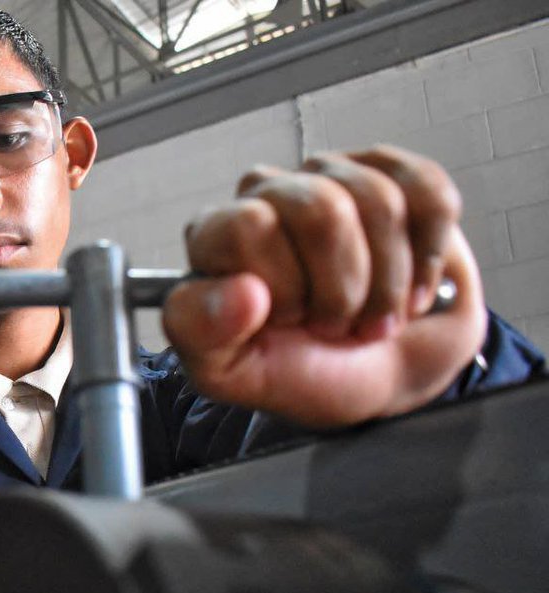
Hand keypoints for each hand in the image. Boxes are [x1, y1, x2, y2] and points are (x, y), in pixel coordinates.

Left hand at [163, 145, 486, 427]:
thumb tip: (239, 292)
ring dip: (388, 284)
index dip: (285, 288)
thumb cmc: (304, 370)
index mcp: (217, 235)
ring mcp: (333, 176)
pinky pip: (431, 196)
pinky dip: (430, 257)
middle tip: (336, 324)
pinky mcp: (396, 175)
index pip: (250, 226)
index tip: (288, 322)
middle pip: (324, 211)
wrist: (380, 376)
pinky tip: (410, 286)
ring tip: (372, 314)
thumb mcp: (234, 373)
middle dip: (344, 290)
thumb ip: (203, 334)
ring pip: (382, 204)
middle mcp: (269, 193)